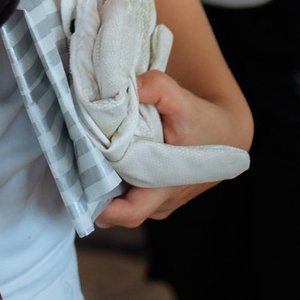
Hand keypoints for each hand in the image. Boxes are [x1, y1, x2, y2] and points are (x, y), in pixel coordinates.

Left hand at [91, 70, 252, 228]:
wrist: (227, 134)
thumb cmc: (203, 120)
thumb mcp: (183, 100)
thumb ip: (157, 87)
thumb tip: (129, 85)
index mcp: (167, 187)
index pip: (129, 213)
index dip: (102, 207)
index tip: (79, 186)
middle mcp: (162, 203)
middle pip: (116, 214)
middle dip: (93, 197)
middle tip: (72, 170)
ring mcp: (159, 203)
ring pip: (121, 206)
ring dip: (102, 191)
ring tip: (83, 164)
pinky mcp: (156, 197)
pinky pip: (129, 199)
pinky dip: (114, 186)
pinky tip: (99, 164)